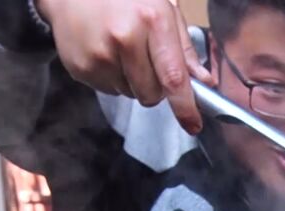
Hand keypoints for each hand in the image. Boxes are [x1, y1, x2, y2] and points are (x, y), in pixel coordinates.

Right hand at [36, 0, 213, 133]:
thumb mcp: (162, 11)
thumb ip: (184, 49)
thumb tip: (204, 82)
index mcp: (152, 21)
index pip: (173, 76)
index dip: (185, 106)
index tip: (194, 125)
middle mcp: (125, 39)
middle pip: (151, 94)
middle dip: (155, 88)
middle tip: (147, 62)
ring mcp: (99, 56)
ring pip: (129, 94)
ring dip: (132, 82)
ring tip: (121, 52)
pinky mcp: (80, 68)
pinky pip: (108, 90)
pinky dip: (112, 78)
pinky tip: (104, 52)